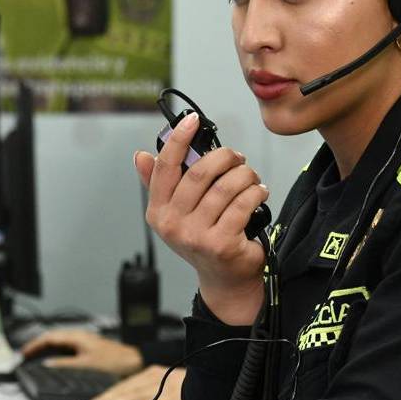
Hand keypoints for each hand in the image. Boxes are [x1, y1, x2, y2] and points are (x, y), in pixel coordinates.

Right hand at [21, 328, 141, 377]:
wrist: (132, 361)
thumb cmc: (114, 360)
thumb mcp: (86, 364)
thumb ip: (65, 364)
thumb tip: (48, 364)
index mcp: (77, 336)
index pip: (49, 337)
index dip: (34, 344)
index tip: (24, 352)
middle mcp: (79, 336)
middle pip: (52, 337)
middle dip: (37, 345)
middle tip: (25, 354)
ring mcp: (83, 341)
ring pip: (59, 341)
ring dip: (46, 348)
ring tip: (34, 356)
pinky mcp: (86, 347)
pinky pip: (66, 347)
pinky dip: (56, 351)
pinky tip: (53, 359)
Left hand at [82, 365, 185, 399]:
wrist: (213, 380)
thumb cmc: (190, 388)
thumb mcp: (167, 387)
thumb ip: (148, 396)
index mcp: (153, 373)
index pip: (124, 386)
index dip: (107, 396)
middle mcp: (155, 376)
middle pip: (124, 391)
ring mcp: (162, 385)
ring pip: (131, 396)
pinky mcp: (169, 396)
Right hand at [135, 112, 267, 324]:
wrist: (225, 279)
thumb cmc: (204, 238)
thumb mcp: (179, 213)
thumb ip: (161, 184)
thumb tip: (140, 155)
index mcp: (158, 212)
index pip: (165, 167)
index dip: (178, 139)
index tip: (192, 120)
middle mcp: (172, 225)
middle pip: (200, 173)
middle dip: (225, 157)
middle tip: (238, 158)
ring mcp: (196, 237)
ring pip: (226, 187)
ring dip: (245, 176)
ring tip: (252, 178)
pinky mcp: (221, 244)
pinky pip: (243, 203)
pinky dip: (256, 192)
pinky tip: (260, 193)